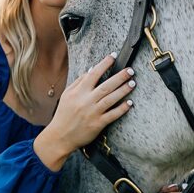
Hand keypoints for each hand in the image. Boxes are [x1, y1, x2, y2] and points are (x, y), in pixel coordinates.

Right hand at [33, 53, 135, 170]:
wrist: (60, 136)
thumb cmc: (63, 114)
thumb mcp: (67, 95)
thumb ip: (79, 82)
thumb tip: (92, 69)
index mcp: (78, 92)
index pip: (93, 74)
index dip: (104, 64)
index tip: (113, 56)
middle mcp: (86, 101)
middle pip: (106, 86)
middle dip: (120, 77)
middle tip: (130, 70)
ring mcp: (93, 112)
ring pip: (111, 99)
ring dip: (123, 90)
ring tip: (133, 83)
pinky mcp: (98, 124)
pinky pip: (112, 115)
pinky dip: (121, 109)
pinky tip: (129, 103)